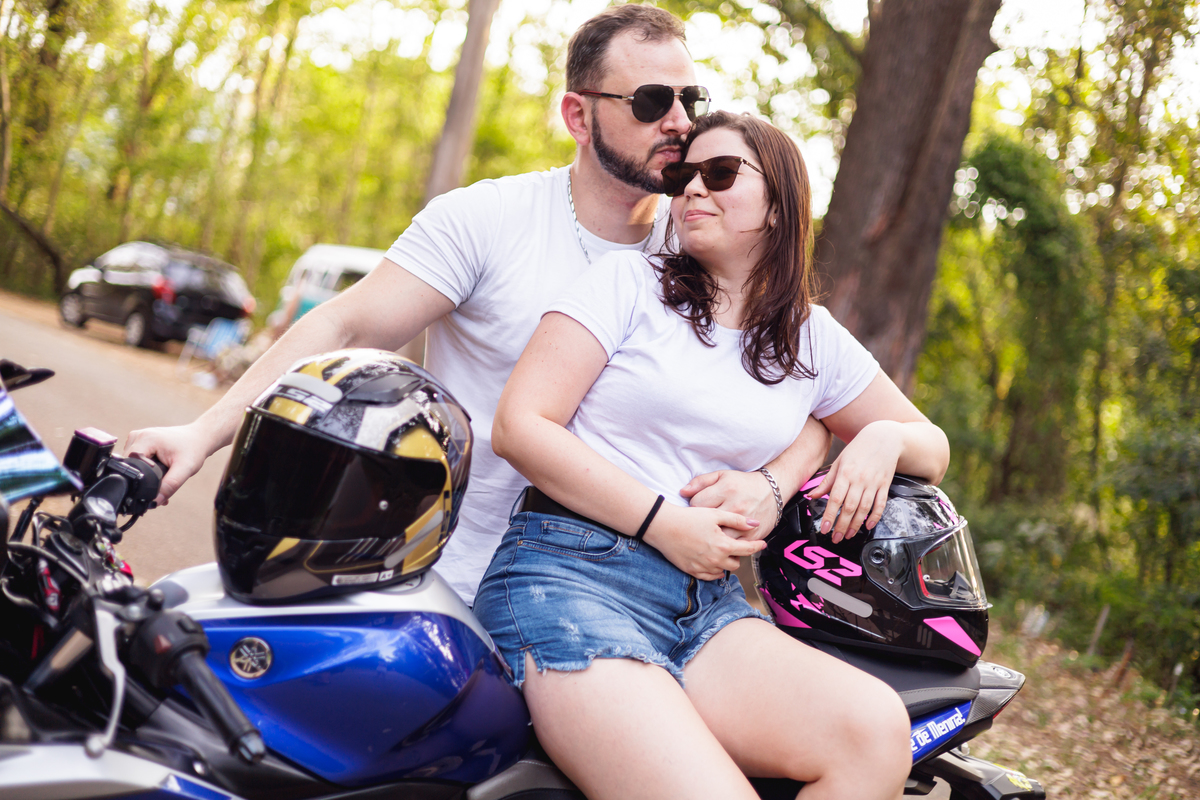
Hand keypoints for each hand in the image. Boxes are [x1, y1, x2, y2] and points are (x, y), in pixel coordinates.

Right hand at [124, 422, 213, 504]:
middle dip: (143, 479)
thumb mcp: (185, 469)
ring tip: (162, 478)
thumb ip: (170, 485)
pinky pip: (136, 459)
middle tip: (160, 488)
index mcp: (145, 439)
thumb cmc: (194, 450)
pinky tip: (158, 472)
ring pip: (132, 464)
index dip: (139, 480)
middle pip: (130, 466)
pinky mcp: (139, 442)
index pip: (130, 465)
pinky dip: (145, 468)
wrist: (199, 438)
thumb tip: (154, 502)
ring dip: (144, 474)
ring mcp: (137, 437)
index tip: (152, 490)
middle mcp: (137, 436)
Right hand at [644, 504, 764, 580]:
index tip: (762, 544)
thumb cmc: (689, 517)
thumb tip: (755, 524)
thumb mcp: (715, 514)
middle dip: (738, 555)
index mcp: (723, 545)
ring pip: (723, 571)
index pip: (747, 550)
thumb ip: (736, 520)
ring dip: (726, 562)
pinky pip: (709, 576)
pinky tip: (711, 560)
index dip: (757, 546)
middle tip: (734, 544)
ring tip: (721, 551)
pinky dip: (714, 570)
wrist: (663, 526)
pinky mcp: (692, 571)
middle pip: (736, 563)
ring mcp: (703, 567)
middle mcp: (715, 560)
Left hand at [681, 469, 777, 537]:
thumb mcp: (722, 475)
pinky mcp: (753, 534)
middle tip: (701, 523)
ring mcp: (745, 522)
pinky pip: (734, 546)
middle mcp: (735, 506)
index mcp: (725, 490)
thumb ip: (701, 482)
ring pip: (720, 537)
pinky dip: (727, 545)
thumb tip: (682, 492)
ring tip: (710, 534)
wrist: (772, 491)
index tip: (697, 509)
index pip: (697, 503)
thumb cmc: (743, 483)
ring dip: (713, 538)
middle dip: (701, 524)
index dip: (693, 507)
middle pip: (707, 522)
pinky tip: (723, 541)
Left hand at [805, 420, 903, 542]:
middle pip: (849, 507)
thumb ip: (827, 481)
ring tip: (849, 535)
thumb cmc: (858, 449)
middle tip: (836, 538)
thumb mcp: (839, 462)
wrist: (884, 437)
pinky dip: (875, 516)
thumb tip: (812, 495)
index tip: (825, 529)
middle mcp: (860, 479)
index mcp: (845, 473)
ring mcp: (874, 483)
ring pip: (864, 509)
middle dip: (841, 525)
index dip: (830, 516)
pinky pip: (880, 504)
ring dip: (856, 524)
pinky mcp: (885, 485)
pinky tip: (868, 525)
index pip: (835, 499)